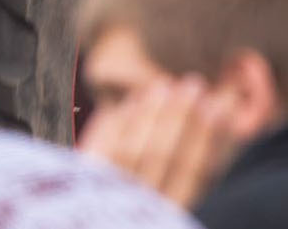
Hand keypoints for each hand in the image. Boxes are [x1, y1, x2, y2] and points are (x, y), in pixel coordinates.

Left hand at [79, 76, 239, 206]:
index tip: (220, 106)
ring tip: (164, 86)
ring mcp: (107, 197)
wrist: (85, 222)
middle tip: (194, 84)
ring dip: (149, 114)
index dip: (209, 137)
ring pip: (130, 150)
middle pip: (161, 156)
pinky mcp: (78, 185)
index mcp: (171, 216)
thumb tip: (220, 122)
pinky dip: (114, 124)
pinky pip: (98, 150)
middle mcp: (139, 209)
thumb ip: (195, 173)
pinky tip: (130, 102)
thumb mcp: (178, 199)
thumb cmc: (146, 206)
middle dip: (179, 117)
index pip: (195, 172)